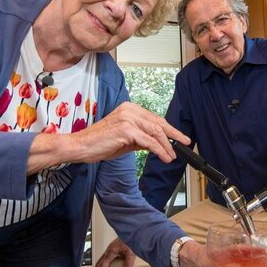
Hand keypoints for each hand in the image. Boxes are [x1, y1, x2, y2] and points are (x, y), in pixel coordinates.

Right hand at [27, 102, 189, 172]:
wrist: (81, 146)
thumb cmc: (100, 143)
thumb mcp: (126, 140)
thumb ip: (142, 139)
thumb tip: (158, 144)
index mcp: (130, 109)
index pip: (155, 118)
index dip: (170, 129)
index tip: (180, 138)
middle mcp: (130, 110)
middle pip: (159, 122)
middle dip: (174, 135)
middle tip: (186, 143)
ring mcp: (128, 118)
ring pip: (156, 131)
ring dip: (167, 146)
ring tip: (173, 156)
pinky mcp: (126, 129)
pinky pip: (148, 141)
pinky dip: (159, 150)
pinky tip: (165, 157)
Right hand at [93, 238, 135, 266]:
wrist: (134, 232)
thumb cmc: (132, 240)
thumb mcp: (131, 255)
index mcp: (110, 252)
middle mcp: (108, 251)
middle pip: (98, 264)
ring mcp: (110, 249)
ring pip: (101, 261)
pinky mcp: (113, 248)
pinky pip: (105, 258)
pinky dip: (103, 265)